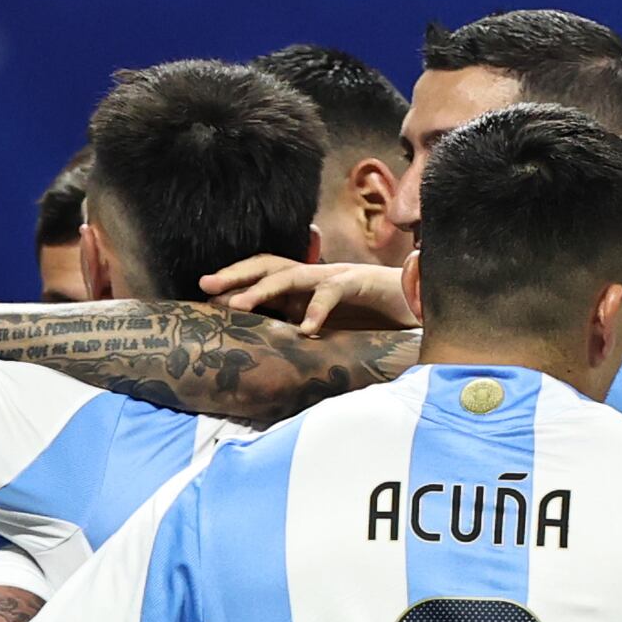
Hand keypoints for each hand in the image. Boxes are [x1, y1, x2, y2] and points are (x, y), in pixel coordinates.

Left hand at [198, 255, 414, 332]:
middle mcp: (315, 276)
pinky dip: (317, 310)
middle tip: (206, 286)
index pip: (262, 275)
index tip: (203, 294)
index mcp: (304, 286)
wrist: (418, 306)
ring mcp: (335, 277)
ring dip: (262, 289)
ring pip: (291, 275)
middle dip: (235, 274)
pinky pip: (333, 292)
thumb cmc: (372, 320)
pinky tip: (305, 329)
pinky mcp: (359, 283)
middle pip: (267, 266)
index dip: (233, 281)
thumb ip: (302, 335)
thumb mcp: (329, 330)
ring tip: (237, 305)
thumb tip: (271, 355)